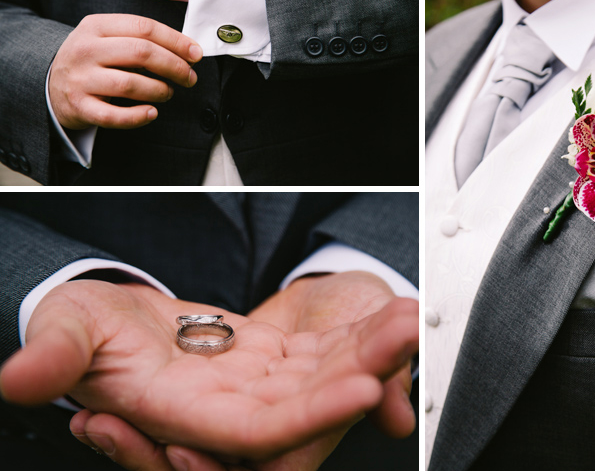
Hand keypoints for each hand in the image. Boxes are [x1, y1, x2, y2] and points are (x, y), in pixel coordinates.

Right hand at [0, 280, 417, 462]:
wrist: (108, 323)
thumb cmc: (83, 329)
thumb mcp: (66, 331)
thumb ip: (56, 355)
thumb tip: (17, 378)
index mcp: (184, 411)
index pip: (259, 429)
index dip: (311, 414)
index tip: (365, 386)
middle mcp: (230, 406)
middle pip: (311, 402)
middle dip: (364, 369)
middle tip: (410, 331)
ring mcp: (256, 383)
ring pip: (325, 374)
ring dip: (370, 347)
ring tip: (411, 313)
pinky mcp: (271, 359)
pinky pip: (323, 351)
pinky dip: (355, 332)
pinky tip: (389, 309)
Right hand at [50, 14, 201, 129]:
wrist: (50, 85)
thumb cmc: (93, 61)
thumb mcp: (108, 39)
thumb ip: (142, 40)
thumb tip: (189, 51)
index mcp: (96, 26)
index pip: (144, 27)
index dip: (176, 41)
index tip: (196, 54)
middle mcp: (86, 49)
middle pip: (141, 53)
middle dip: (174, 66)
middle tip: (190, 78)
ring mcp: (80, 79)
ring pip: (130, 84)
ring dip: (159, 90)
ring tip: (168, 93)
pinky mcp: (79, 106)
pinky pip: (114, 116)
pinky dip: (138, 116)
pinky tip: (151, 113)